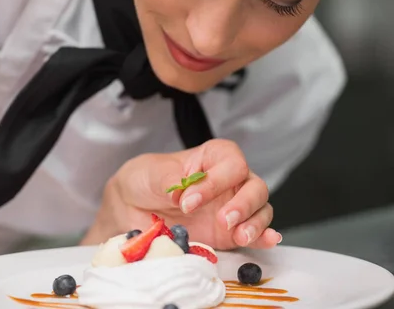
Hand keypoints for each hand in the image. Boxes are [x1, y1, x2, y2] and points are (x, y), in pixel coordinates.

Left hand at [82, 139, 281, 250]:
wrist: (131, 206)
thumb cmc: (145, 179)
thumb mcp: (152, 174)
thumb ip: (170, 181)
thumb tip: (182, 193)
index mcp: (213, 158)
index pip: (231, 163)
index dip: (217, 181)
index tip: (189, 200)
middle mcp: (229, 181)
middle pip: (255, 187)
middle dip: (243, 204)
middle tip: (222, 219)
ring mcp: (231, 207)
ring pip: (260, 210)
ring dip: (255, 223)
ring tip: (239, 236)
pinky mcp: (228, 233)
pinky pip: (255, 234)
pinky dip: (263, 238)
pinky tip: (267, 241)